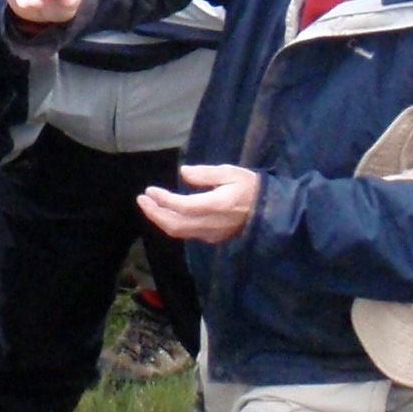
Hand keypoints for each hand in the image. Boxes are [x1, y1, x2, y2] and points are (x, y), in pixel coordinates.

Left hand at [137, 164, 260, 246]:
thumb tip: (183, 173)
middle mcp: (211, 224)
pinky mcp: (212, 238)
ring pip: (178, 232)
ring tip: (149, 205)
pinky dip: (172, 223)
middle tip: (141, 200)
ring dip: (160, 219)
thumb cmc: (252, 188)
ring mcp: (211, 234)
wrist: (271, 213)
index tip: (149, 190)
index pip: (182, 207)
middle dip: (154, 213)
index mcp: (216, 206)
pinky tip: (166, 213)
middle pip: (175, 224)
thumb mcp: (232, 173)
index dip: (163, 200)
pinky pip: (187, 233)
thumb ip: (206, 174)